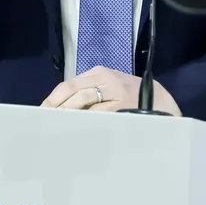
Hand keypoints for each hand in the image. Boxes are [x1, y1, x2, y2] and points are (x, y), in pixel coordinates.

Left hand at [40, 66, 181, 115]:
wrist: (164, 102)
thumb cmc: (134, 96)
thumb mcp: (112, 87)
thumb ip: (90, 93)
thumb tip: (61, 110)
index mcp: (99, 72)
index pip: (68, 85)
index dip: (52, 100)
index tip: (41, 113)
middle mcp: (106, 79)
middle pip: (72, 93)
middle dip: (56, 109)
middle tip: (44, 123)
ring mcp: (115, 94)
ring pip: (83, 105)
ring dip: (67, 117)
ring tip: (56, 129)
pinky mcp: (123, 108)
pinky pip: (98, 117)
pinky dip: (85, 124)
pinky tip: (77, 132)